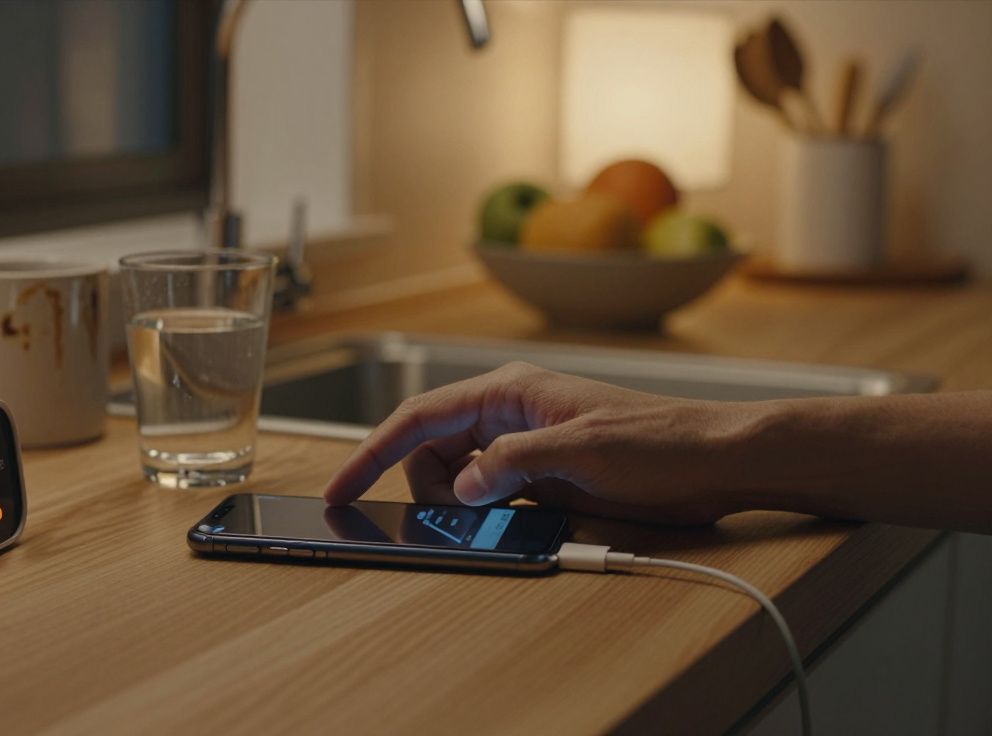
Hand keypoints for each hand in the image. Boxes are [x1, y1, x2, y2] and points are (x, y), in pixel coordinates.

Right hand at [323, 362, 748, 524]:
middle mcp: (508, 413)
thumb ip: (512, 464)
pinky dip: (484, 513)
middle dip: (430, 488)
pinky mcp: (542, 473)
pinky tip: (504, 525)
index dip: (372, 453)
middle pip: (431, 450)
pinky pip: (489, 493)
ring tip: (491, 522)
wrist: (717, 460)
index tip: (340, 487)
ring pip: (458, 475)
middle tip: (457, 519)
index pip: (419, 418)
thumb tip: (463, 486)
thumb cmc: (661, 442)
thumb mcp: (582, 452)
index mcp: (508, 392)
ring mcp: (524, 444)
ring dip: (459, 505)